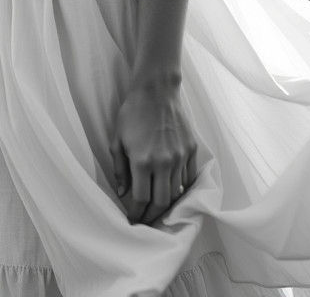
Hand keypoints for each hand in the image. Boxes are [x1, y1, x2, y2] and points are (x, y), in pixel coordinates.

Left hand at [108, 79, 198, 225]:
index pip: (141, 199)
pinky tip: (172, 189)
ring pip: (177, 192)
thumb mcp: (117, 139)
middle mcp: (163, 162)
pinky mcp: (191, 149)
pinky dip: (181, 187)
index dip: (136, 213)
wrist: (157, 90)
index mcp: (142, 161)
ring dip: (167, 203)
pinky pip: (189, 178)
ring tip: (158, 207)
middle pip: (161, 202)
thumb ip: (119, 169)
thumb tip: (123, 193)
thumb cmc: (133, 112)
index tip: (132, 219)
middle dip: (152, 216)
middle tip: (145, 219)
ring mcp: (180, 156)